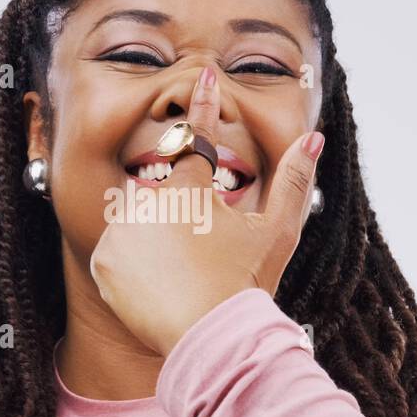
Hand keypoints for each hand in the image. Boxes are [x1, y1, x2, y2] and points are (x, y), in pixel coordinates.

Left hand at [89, 65, 324, 356]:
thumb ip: (295, 181)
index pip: (197, 136)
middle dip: (178, 220)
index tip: (203, 75)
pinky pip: (115, 255)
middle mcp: (151, 200)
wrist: (210, 341)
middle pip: (164, 197)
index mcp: (191, 187)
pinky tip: (156, 288)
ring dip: (153, 242)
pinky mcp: (102, 260)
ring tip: (179, 278)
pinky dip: (130, 268)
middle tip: (198, 260)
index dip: (204, 106)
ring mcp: (122, 230)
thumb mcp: (277, 234)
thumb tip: (314, 137)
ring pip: (137, 224)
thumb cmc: (246, 286)